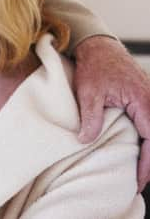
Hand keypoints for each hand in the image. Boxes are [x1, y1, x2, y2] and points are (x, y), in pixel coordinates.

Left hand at [74, 35, 149, 190]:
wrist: (98, 45)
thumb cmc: (94, 66)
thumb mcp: (88, 92)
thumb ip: (90, 116)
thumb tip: (86, 140)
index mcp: (144, 102)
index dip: (146, 164)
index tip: (138, 180)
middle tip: (138, 183)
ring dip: (149, 151)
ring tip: (138, 171)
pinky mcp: (144, 98)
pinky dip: (147, 139)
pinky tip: (138, 150)